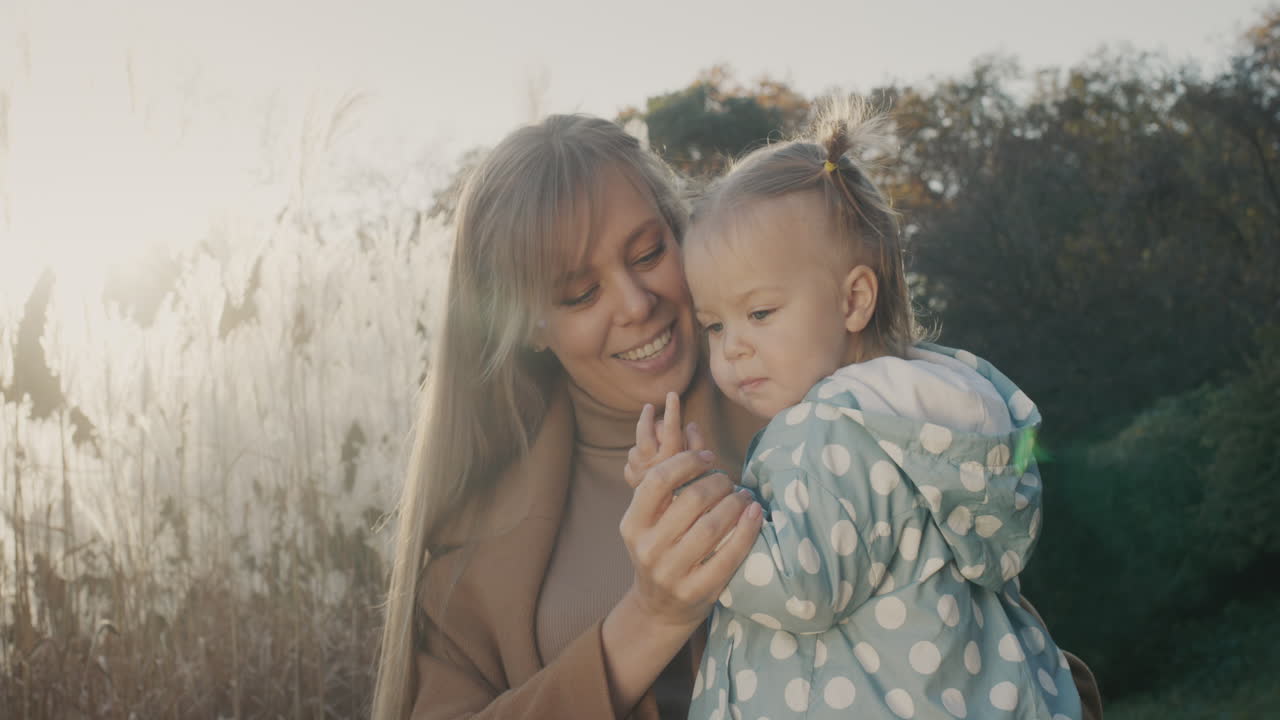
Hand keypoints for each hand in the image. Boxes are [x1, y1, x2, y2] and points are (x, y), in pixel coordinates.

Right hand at [618, 445, 762, 628]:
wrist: (660, 607)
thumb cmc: (662, 549)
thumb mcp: (655, 518)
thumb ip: (673, 478)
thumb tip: (694, 427)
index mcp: (632, 524)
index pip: (658, 480)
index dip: (688, 462)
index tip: (710, 459)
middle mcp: (647, 548)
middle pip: (691, 500)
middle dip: (719, 483)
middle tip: (731, 481)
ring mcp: (671, 572)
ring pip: (713, 526)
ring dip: (736, 503)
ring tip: (744, 496)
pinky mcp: (697, 591)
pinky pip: (730, 554)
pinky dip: (748, 530)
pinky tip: (755, 515)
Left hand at [624, 391, 705, 490]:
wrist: (671, 524)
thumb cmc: (693, 493)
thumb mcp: (701, 469)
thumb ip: (695, 445)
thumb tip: (690, 424)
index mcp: (672, 461)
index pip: (671, 431)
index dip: (672, 412)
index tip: (672, 395)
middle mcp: (653, 466)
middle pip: (645, 433)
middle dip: (647, 419)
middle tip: (649, 408)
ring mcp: (640, 473)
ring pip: (637, 445)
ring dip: (644, 436)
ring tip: (649, 427)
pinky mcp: (633, 479)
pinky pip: (632, 459)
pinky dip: (638, 455)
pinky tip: (644, 456)